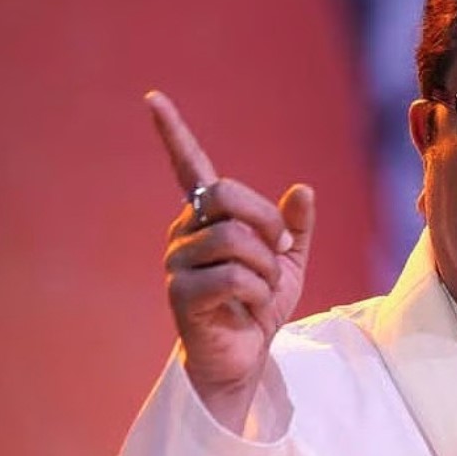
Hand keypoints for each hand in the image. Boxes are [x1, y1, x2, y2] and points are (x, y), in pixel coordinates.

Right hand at [146, 90, 314, 430]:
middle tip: (280, 252)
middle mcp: (186, 232)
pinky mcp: (181, 294)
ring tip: (261, 289)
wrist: (246, 357)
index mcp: (209, 219)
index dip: (173, 133)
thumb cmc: (259, 306)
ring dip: (266, 268)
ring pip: (236, 239)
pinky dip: (257, 292)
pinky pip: (235, 276)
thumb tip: (303, 189)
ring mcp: (179, 262)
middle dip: (268, 222)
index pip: (188, 167)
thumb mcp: (289, 263)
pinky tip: (249, 306)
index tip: (154, 98)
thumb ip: (296, 227)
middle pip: (227, 195)